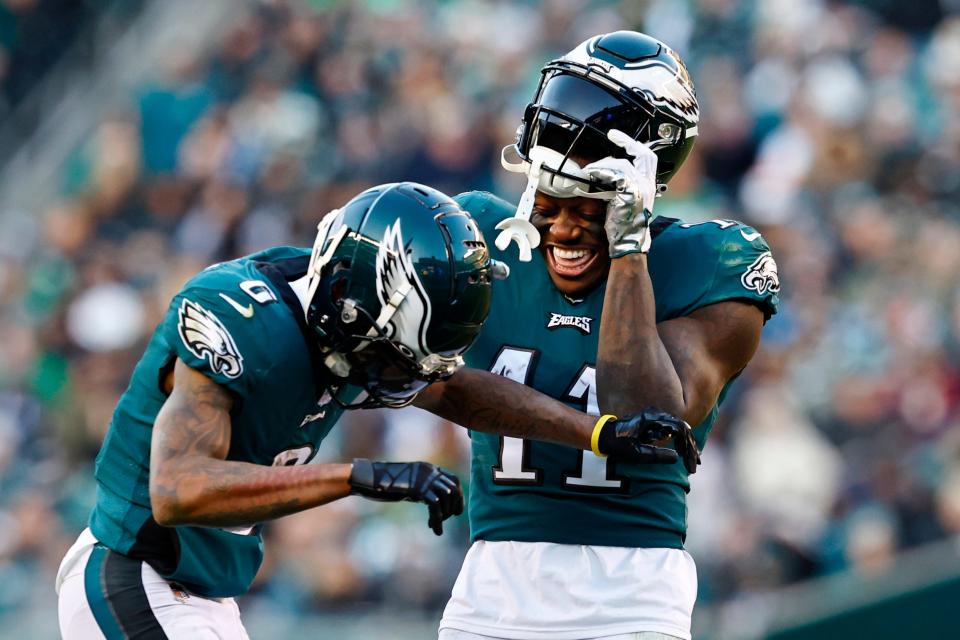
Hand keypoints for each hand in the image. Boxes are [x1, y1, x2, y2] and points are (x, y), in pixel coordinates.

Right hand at [348, 459, 463, 534]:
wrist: (369, 479)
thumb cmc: (384, 484)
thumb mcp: (409, 484)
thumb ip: (422, 488)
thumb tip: (434, 501)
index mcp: (428, 468)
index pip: (453, 480)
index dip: (457, 496)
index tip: (455, 511)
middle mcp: (429, 471)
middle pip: (453, 489)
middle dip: (453, 507)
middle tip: (445, 519)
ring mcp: (424, 478)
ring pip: (446, 497)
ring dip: (445, 514)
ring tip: (436, 525)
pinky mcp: (418, 488)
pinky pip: (435, 506)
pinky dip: (437, 519)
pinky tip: (433, 529)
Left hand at [582, 129, 657, 257]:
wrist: (628, 243)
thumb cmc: (624, 226)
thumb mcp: (625, 201)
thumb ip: (621, 186)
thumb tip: (605, 173)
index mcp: (648, 185)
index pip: (648, 158)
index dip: (635, 145)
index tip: (620, 138)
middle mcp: (648, 185)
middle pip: (643, 154)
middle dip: (627, 142)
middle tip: (612, 135)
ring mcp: (641, 188)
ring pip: (623, 164)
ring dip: (604, 163)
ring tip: (591, 169)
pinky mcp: (630, 193)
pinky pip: (615, 174)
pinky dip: (602, 172)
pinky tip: (592, 175)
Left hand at [596, 408, 700, 473]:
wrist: (603, 435)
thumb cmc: (617, 444)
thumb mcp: (637, 454)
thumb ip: (657, 455)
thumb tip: (676, 457)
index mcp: (653, 419)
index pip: (680, 430)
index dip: (689, 447)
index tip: (692, 462)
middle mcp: (656, 414)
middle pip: (682, 428)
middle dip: (690, 447)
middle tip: (695, 464)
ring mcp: (655, 417)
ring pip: (678, 429)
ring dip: (686, 444)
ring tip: (691, 461)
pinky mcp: (653, 422)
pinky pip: (671, 430)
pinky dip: (678, 441)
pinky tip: (682, 453)